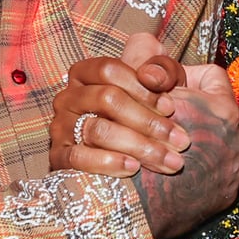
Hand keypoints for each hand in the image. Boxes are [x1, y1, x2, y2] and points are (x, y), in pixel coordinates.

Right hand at [50, 56, 188, 177]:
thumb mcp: (164, 86)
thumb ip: (164, 71)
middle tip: (180, 140)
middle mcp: (69, 97)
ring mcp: (61, 126)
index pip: (109, 70)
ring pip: (97, 130)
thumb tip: (152, 76)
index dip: (142, 88)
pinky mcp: (58, 157)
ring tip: (168, 160)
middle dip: (148, 121)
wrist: (138, 159)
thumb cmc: (152, 114)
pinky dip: (107, 162)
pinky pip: (77, 158)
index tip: (171, 107)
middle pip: (106, 99)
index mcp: (87, 73)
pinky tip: (133, 168)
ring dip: (138, 145)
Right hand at [134, 87, 238, 238]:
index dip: (186, 76)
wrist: (134, 205)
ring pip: (215, 143)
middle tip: (162, 121)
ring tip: (165, 148)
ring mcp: (233, 169)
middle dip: (191, 113)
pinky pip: (215, 172)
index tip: (168, 89)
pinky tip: (173, 171)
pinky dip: (198, 170)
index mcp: (220, 110)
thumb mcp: (141, 99)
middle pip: (214, 112)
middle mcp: (235, 138)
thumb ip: (155, 74)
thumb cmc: (135, 150)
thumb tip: (151, 52)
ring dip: (194, 143)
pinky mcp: (226, 194)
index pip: (211, 75)